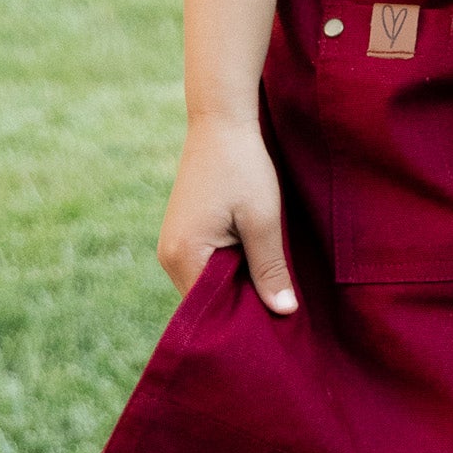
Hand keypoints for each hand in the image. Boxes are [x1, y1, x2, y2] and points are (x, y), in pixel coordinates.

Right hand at [159, 117, 297, 313]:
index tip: (275, 330)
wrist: (221, 123)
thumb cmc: (244, 168)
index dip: (242, 320)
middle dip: (242, 306)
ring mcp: (173, 244)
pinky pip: (208, 265)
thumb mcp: (263, 221)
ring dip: (239, 285)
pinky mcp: (184, 233)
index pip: (210, 310)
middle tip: (282, 314)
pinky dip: (232, 268)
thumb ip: (270, 269)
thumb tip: (283, 312)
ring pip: (209, 282)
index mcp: (184, 256)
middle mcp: (169, 256)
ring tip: (274, 292)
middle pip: (207, 299)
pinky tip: (259, 266)